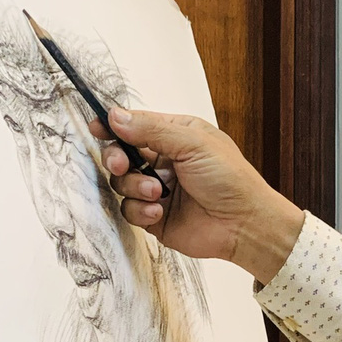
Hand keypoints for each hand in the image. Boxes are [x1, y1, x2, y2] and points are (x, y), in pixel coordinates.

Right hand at [97, 109, 304, 282]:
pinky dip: (141, 211)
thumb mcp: (193, 143)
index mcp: (176, 135)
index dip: (114, 126)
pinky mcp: (155, 216)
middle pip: (121, 154)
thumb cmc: (230, 180)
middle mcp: (164, 161)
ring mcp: (158, 189)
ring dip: (135, 187)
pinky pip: (130, 210)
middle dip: (117, 158)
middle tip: (123, 163)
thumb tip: (116, 116)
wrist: (244, 224)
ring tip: (158, 192)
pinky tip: (159, 211)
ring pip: (122, 183)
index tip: (98, 128)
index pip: (135, 125)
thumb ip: (151, 130)